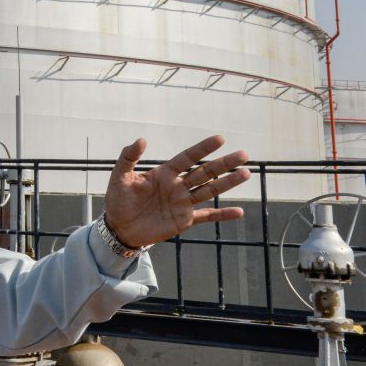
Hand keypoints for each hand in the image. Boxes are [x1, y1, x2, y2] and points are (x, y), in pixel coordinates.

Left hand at [104, 135, 249, 247]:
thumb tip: (141, 139)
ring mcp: (183, 203)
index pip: (187, 158)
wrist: (119, 227)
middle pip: (205, 172)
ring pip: (210, 191)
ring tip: (246, 173)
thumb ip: (128, 158)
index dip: (203, 149)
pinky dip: (222, 215)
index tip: (220, 138)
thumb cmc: (118, 200)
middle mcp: (178, 186)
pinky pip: (207, 216)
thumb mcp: (119, 177)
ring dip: (228, 183)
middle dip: (224, 164)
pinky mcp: (184, 220)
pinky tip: (238, 211)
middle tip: (244, 154)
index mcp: (164, 173)